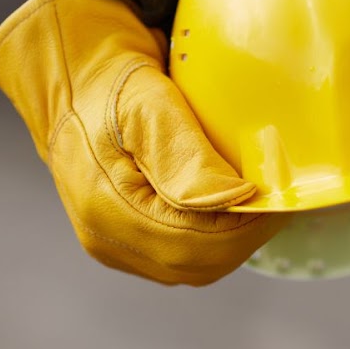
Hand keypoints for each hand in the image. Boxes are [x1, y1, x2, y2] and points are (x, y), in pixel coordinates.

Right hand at [0, 0, 280, 285]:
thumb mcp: (149, 103)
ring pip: (190, 268)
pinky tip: (228, 210)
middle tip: (276, 200)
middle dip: (244, 237)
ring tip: (256, 204)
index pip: (193, 244)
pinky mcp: (121, 242)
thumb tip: (235, 199)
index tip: (277, 196)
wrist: (71, 82)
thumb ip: (187, 156)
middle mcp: (104, 237)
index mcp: (106, 207)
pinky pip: (178, 258)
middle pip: (195, 265)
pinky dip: (211, 241)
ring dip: (230, 242)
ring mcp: (110, 244)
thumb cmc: (111, 81)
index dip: (244, 227)